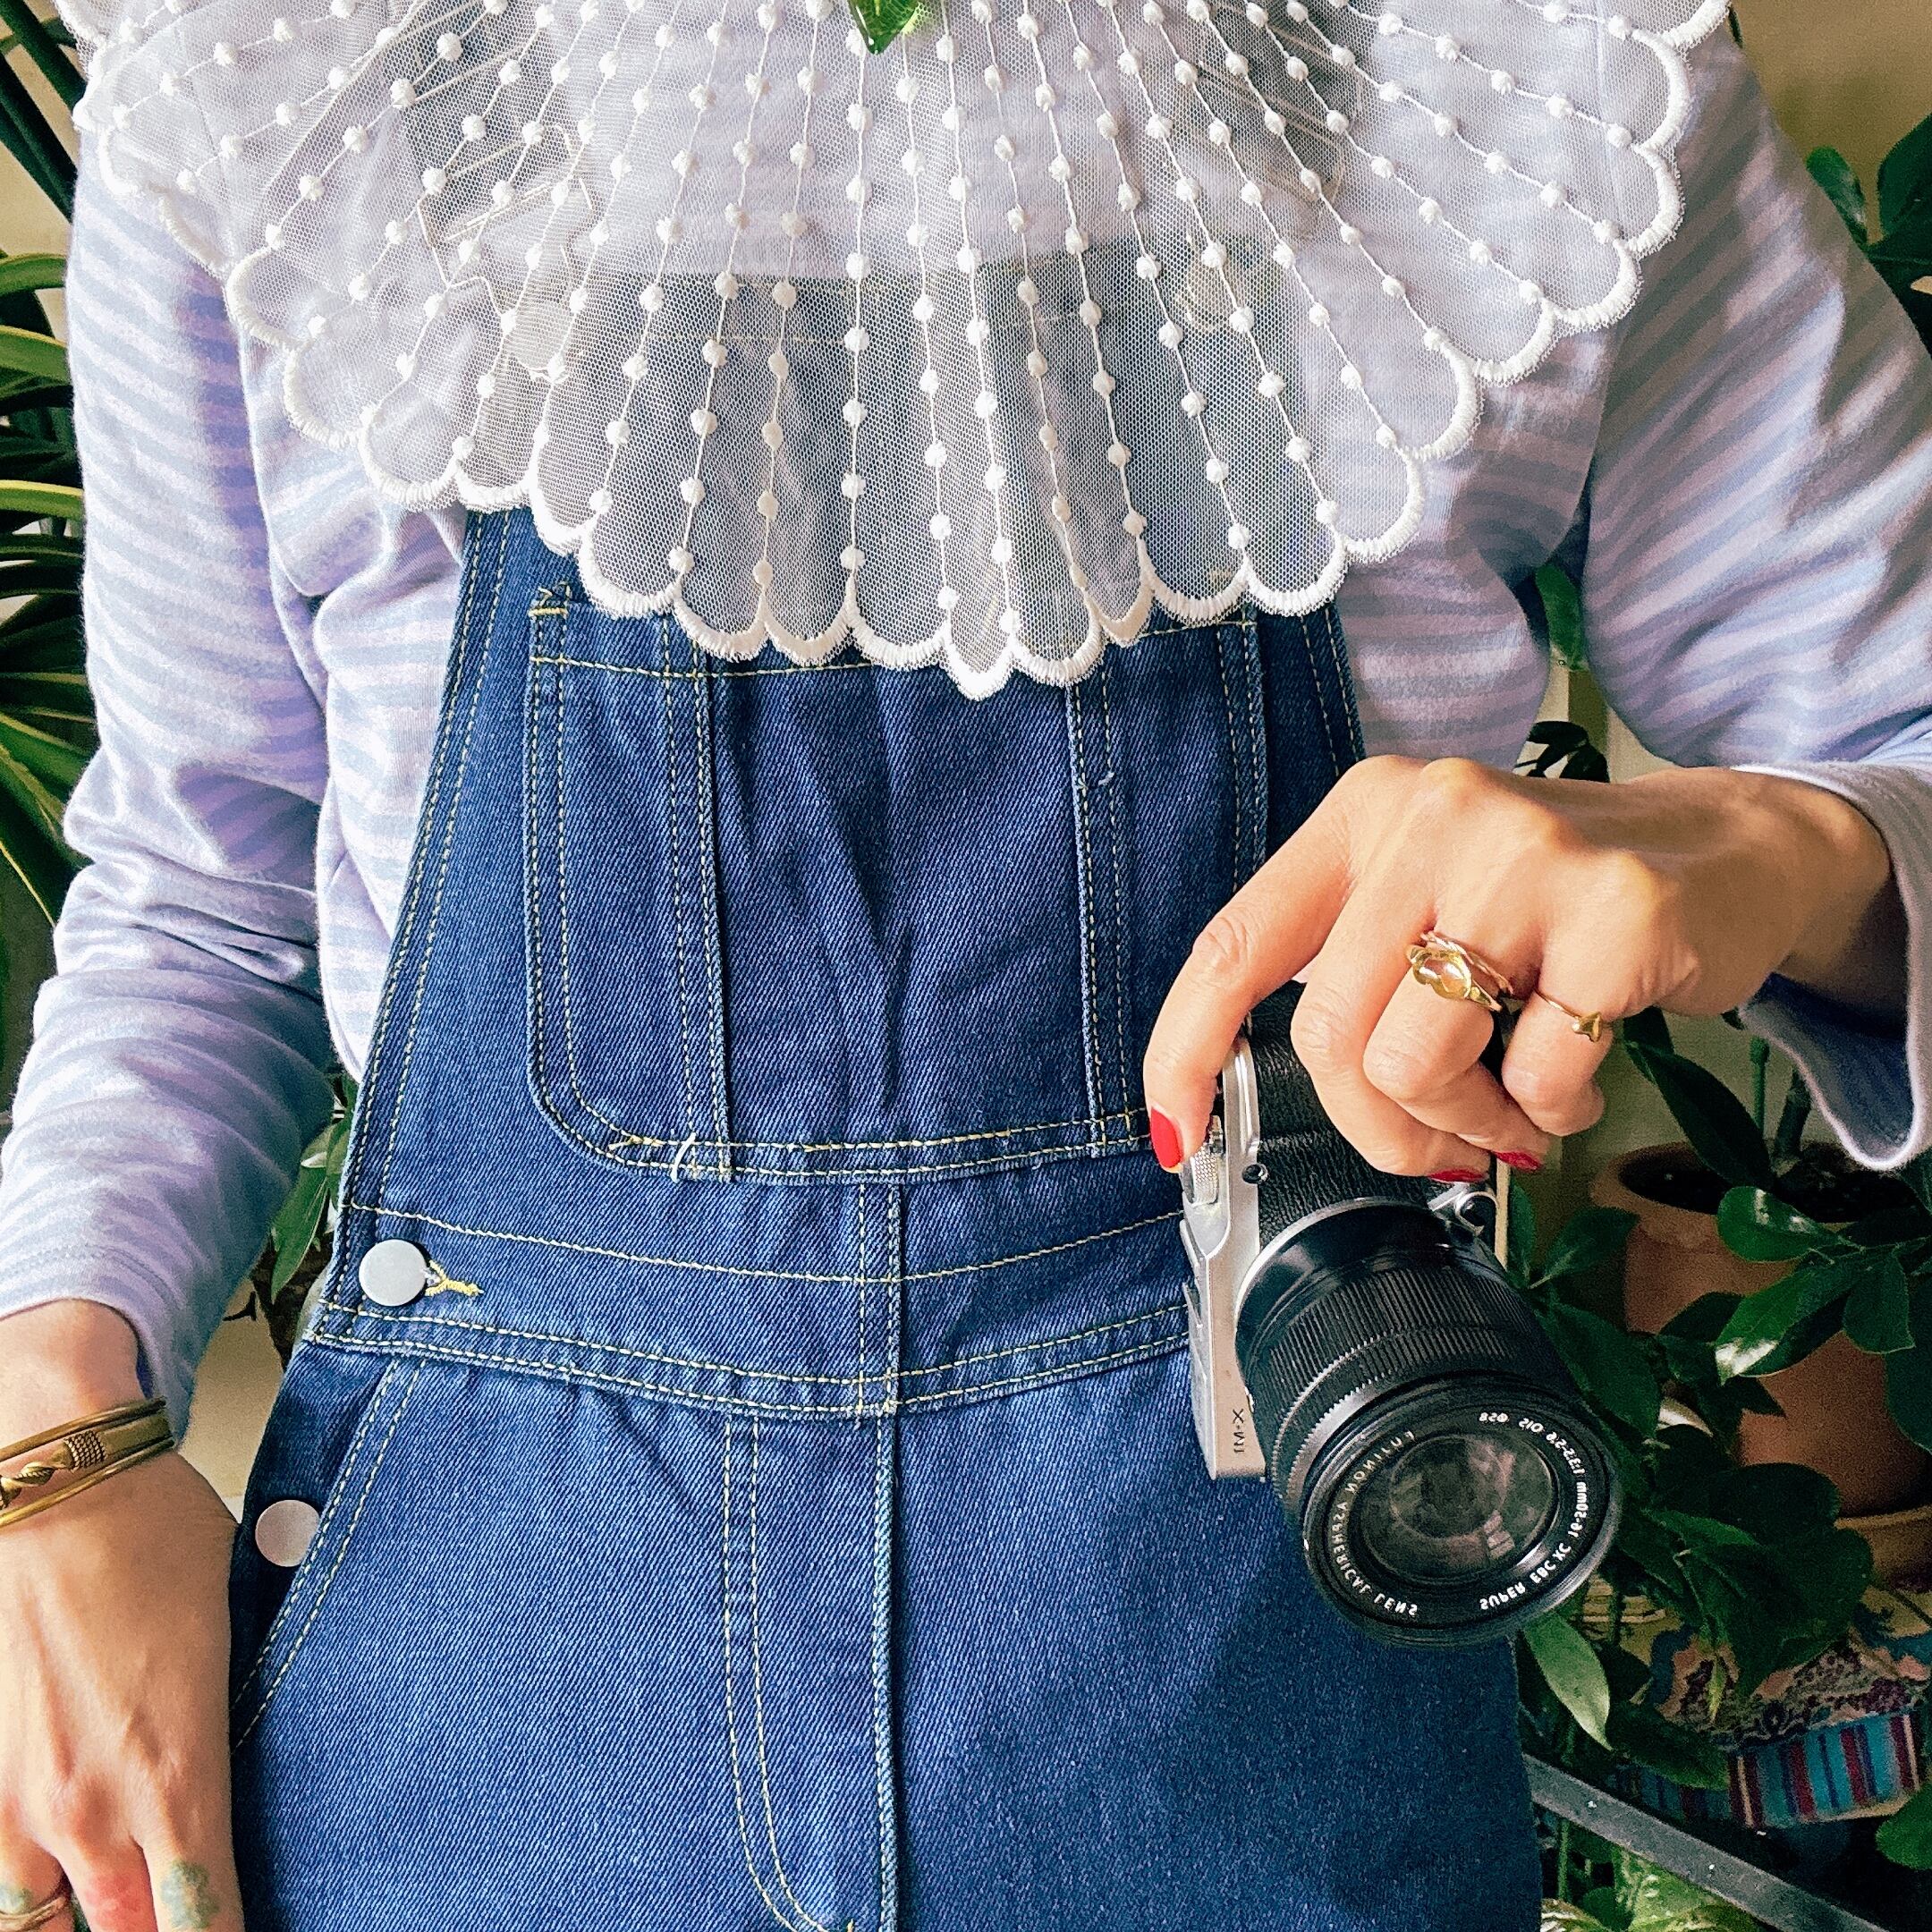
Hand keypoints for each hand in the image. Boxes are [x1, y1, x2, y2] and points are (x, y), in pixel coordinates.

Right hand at [0, 1304, 242, 1931]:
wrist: (60, 1484)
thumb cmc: (157, 1542)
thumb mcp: (234, 1629)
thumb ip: (236, 1719)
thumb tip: (268, 1754)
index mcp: (176, 1775)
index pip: (202, 1921)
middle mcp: (89, 1812)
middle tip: (182, 1914)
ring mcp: (17, 1805)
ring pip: (40, 1931)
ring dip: (84, 1928)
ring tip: (118, 1908)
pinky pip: (0, 1886)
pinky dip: (27, 1901)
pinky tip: (54, 1897)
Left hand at [1143, 758, 1902, 1177]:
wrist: (1729, 850)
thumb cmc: (1549, 900)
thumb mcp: (1425, 895)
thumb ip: (1347, 968)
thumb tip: (1242, 1098)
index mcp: (1362, 813)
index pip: (1236, 944)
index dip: (1185, 1050)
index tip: (1173, 1133)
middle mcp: (1431, 816)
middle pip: (1328, 1036)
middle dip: (1378, 1126)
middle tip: (1440, 1143)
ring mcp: (1527, 857)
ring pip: (1416, 1065)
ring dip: (1467, 1126)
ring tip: (1515, 1106)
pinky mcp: (1618, 913)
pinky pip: (1538, 1078)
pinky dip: (1555, 1113)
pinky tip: (1582, 1075)